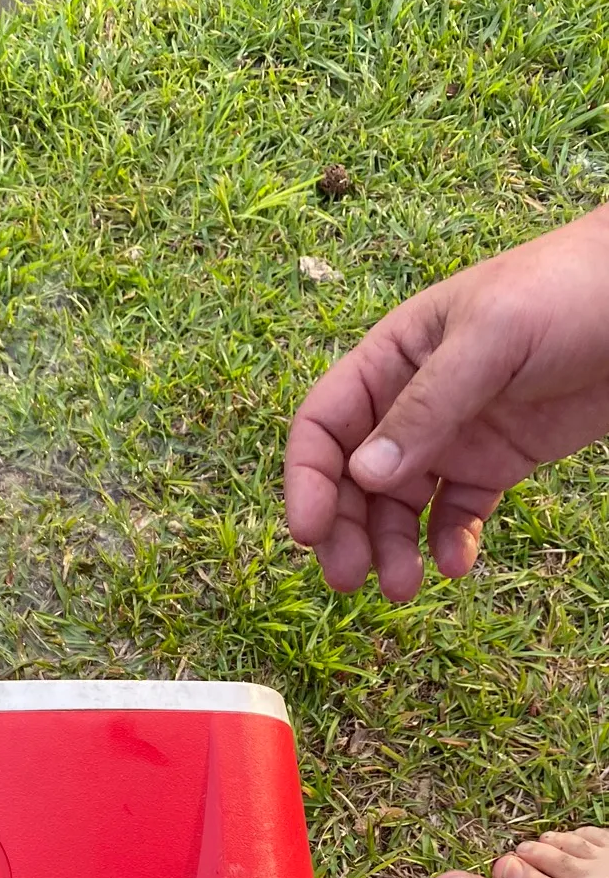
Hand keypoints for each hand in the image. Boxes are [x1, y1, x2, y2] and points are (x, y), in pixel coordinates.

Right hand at [285, 204, 608, 600]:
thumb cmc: (570, 290)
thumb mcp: (492, 338)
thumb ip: (427, 406)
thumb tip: (364, 476)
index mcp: (390, 360)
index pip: (324, 426)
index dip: (307, 480)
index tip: (310, 532)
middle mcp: (409, 403)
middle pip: (352, 477)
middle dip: (345, 529)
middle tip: (348, 579)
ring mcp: (454, 435)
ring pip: (399, 504)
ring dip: (392, 547)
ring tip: (402, 587)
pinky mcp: (497, 461)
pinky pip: (457, 511)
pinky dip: (450, 541)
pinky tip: (455, 564)